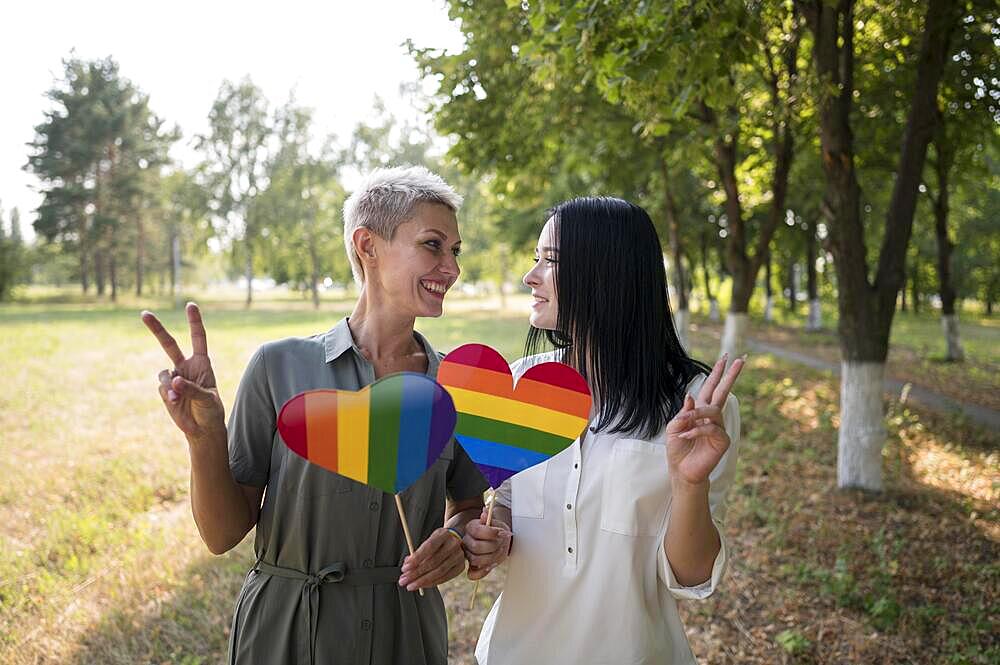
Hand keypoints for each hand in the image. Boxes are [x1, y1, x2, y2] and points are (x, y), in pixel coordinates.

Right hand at [141, 303, 225, 440]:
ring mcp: (173, 378)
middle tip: (144, 313)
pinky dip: (168, 394)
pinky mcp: (165, 390)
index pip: (198, 338)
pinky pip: (162, 387)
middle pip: (169, 344)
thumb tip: (174, 379)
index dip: (194, 322)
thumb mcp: (208, 399)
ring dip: (169, 385)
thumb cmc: (210, 410)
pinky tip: (176, 402)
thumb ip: (192, 389)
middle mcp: (185, 366)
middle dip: (156, 329)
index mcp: (202, 363)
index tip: (190, 305)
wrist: (201, 428)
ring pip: (163, 373)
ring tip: (179, 398)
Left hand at [398, 527, 466, 590]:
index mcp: (444, 534)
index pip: (429, 547)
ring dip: (422, 581)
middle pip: (434, 562)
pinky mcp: (460, 567)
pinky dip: (431, 583)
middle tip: (404, 580)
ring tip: (410, 585)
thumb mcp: (430, 540)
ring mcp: (459, 557)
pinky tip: (421, 585)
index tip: (404, 568)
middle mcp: (453, 545)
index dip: (416, 558)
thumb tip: (407, 566)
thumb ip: (419, 551)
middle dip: (416, 573)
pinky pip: (444, 578)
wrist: (456, 540)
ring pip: (439, 572)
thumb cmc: (438, 541)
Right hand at [464, 504, 511, 580]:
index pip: (478, 531)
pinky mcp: (471, 566)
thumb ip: (490, 518)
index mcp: (470, 528)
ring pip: (476, 560)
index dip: (492, 533)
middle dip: (494, 546)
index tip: (503, 533)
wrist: (497, 538)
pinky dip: (482, 572)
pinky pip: (472, 574)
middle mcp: (466, 541)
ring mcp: (468, 554)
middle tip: (503, 542)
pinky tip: (491, 565)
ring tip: (500, 551)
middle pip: (477, 547)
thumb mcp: (495, 521)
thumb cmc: (496, 530)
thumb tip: (484, 513)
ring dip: (492, 557)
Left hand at [666, 353, 744, 487]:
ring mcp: (719, 428)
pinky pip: (711, 428)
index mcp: (700, 410)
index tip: (725, 357)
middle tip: (739, 360)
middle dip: (730, 376)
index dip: (717, 373)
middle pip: (723, 392)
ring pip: (712, 410)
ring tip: (683, 425)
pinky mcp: (722, 440)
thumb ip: (683, 412)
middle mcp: (712, 417)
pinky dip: (696, 430)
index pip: (710, 388)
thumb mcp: (674, 427)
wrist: (682, 470)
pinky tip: (687, 435)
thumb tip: (691, 395)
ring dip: (695, 415)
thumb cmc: (678, 449)